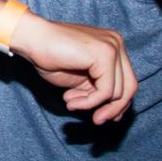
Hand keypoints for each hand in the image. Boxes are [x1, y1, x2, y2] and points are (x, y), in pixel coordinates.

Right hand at [13, 12, 135, 123]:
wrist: (32, 40)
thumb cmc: (50, 57)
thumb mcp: (81, 79)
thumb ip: (98, 90)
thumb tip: (114, 114)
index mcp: (112, 46)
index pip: (127, 81)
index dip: (117, 104)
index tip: (100, 116)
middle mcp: (117, 43)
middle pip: (130, 86)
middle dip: (113, 108)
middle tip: (95, 120)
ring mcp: (113, 47)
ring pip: (119, 92)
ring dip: (93, 105)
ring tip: (71, 103)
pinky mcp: (105, 54)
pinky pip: (106, 91)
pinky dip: (89, 102)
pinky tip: (70, 100)